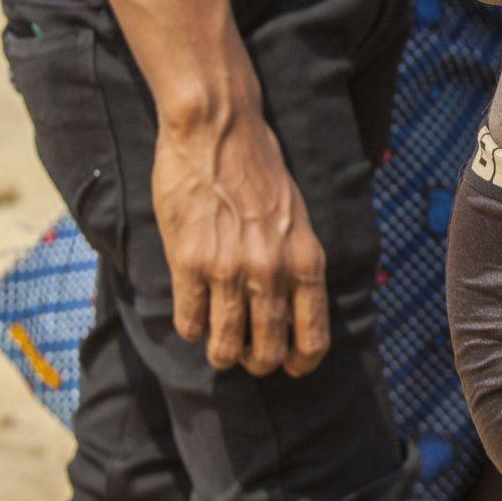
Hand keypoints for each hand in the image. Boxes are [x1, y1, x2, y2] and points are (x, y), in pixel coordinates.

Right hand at [152, 90, 329, 376]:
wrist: (219, 132)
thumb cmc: (260, 171)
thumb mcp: (298, 218)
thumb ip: (296, 263)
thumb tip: (293, 309)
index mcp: (306, 260)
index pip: (312, 337)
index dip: (301, 363)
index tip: (290, 369)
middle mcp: (272, 271)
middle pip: (268, 351)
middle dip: (257, 363)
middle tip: (247, 358)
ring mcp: (229, 270)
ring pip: (225, 346)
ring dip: (221, 354)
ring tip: (218, 349)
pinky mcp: (189, 262)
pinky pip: (189, 320)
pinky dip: (190, 327)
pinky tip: (192, 317)